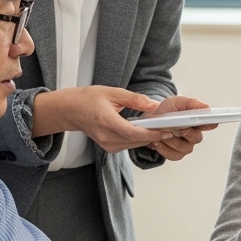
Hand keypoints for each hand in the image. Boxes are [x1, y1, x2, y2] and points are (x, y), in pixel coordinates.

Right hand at [32, 86, 165, 153]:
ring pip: (134, 145)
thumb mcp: (113, 93)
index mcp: (107, 122)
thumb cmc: (88, 99)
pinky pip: (128, 145)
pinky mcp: (108, 147)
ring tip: (160, 128)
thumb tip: (154, 105)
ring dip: (147, 138)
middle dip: (154, 135)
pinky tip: (144, 132)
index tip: (167, 130)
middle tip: (169, 127)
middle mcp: (107, 137)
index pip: (135, 133)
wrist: (71, 110)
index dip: (153, 134)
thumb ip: (135, 100)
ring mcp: (107, 145)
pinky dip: (138, 140)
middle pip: (137, 141)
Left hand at [143, 95, 216, 160]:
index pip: (208, 124)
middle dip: (186, 132)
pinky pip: (173, 155)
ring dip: (171, 140)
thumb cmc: (164, 113)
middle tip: (177, 128)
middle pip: (196, 138)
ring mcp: (185, 146)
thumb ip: (189, 103)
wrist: (149, 123)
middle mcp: (193, 135)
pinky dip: (164, 149)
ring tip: (161, 132)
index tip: (212, 122)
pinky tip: (158, 142)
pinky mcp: (176, 154)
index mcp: (195, 122)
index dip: (210, 124)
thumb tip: (205, 106)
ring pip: (184, 148)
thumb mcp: (174, 102)